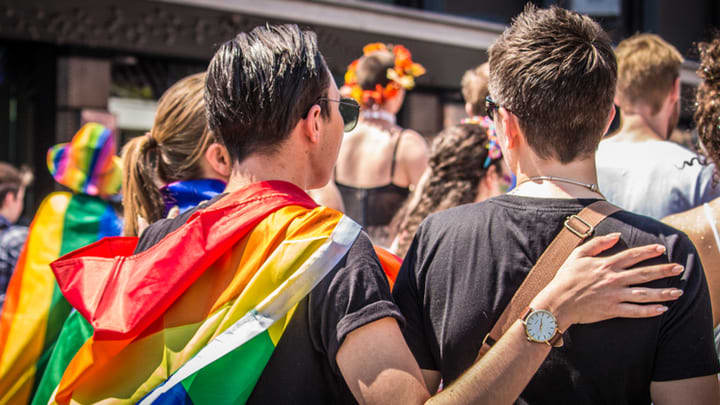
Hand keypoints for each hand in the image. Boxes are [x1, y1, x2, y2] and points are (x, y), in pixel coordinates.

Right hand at [531, 233, 682, 330]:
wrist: (558, 302)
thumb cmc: (565, 278)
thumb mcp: (577, 255)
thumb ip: (597, 243)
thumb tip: (616, 236)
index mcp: (605, 265)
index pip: (632, 255)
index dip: (648, 251)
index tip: (661, 248)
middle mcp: (613, 279)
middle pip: (644, 274)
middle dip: (664, 271)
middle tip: (680, 268)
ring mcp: (614, 295)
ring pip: (644, 293)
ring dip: (663, 293)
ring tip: (678, 292)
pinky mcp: (612, 310)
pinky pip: (635, 311)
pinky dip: (649, 311)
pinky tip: (662, 309)